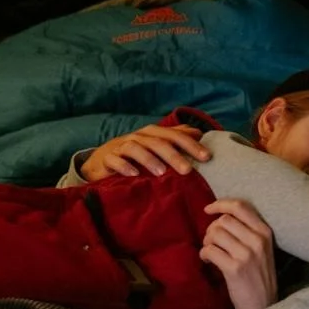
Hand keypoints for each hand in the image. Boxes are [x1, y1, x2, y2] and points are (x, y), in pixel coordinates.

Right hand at [80, 123, 211, 180]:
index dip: (190, 144)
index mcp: (153, 133)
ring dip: (149, 159)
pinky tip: (133, 174)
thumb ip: (177, 137)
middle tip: (188, 170)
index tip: (207, 157)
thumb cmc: (136, 153)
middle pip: (157, 142)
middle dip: (174, 155)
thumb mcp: (157, 144)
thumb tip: (200, 133)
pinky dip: (123, 166)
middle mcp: (138, 137)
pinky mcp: (107, 159)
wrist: (102, 159)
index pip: (174, 136)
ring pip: (135, 149)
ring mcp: (121, 147)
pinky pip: (114, 160)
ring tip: (161, 172)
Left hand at [199, 199, 277, 308]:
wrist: (262, 305)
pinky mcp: (234, 268)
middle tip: (211, 241)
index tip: (208, 209)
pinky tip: (207, 260)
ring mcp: (246, 254)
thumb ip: (248, 231)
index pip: (240, 207)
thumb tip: (221, 216)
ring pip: (215, 234)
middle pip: (224, 220)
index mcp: (265, 232)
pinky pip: (209, 250)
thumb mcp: (262, 249)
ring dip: (207, 242)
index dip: (221, 204)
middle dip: (211, 229)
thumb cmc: (258, 275)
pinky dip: (204, 254)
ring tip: (210, 251)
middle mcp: (257, 240)